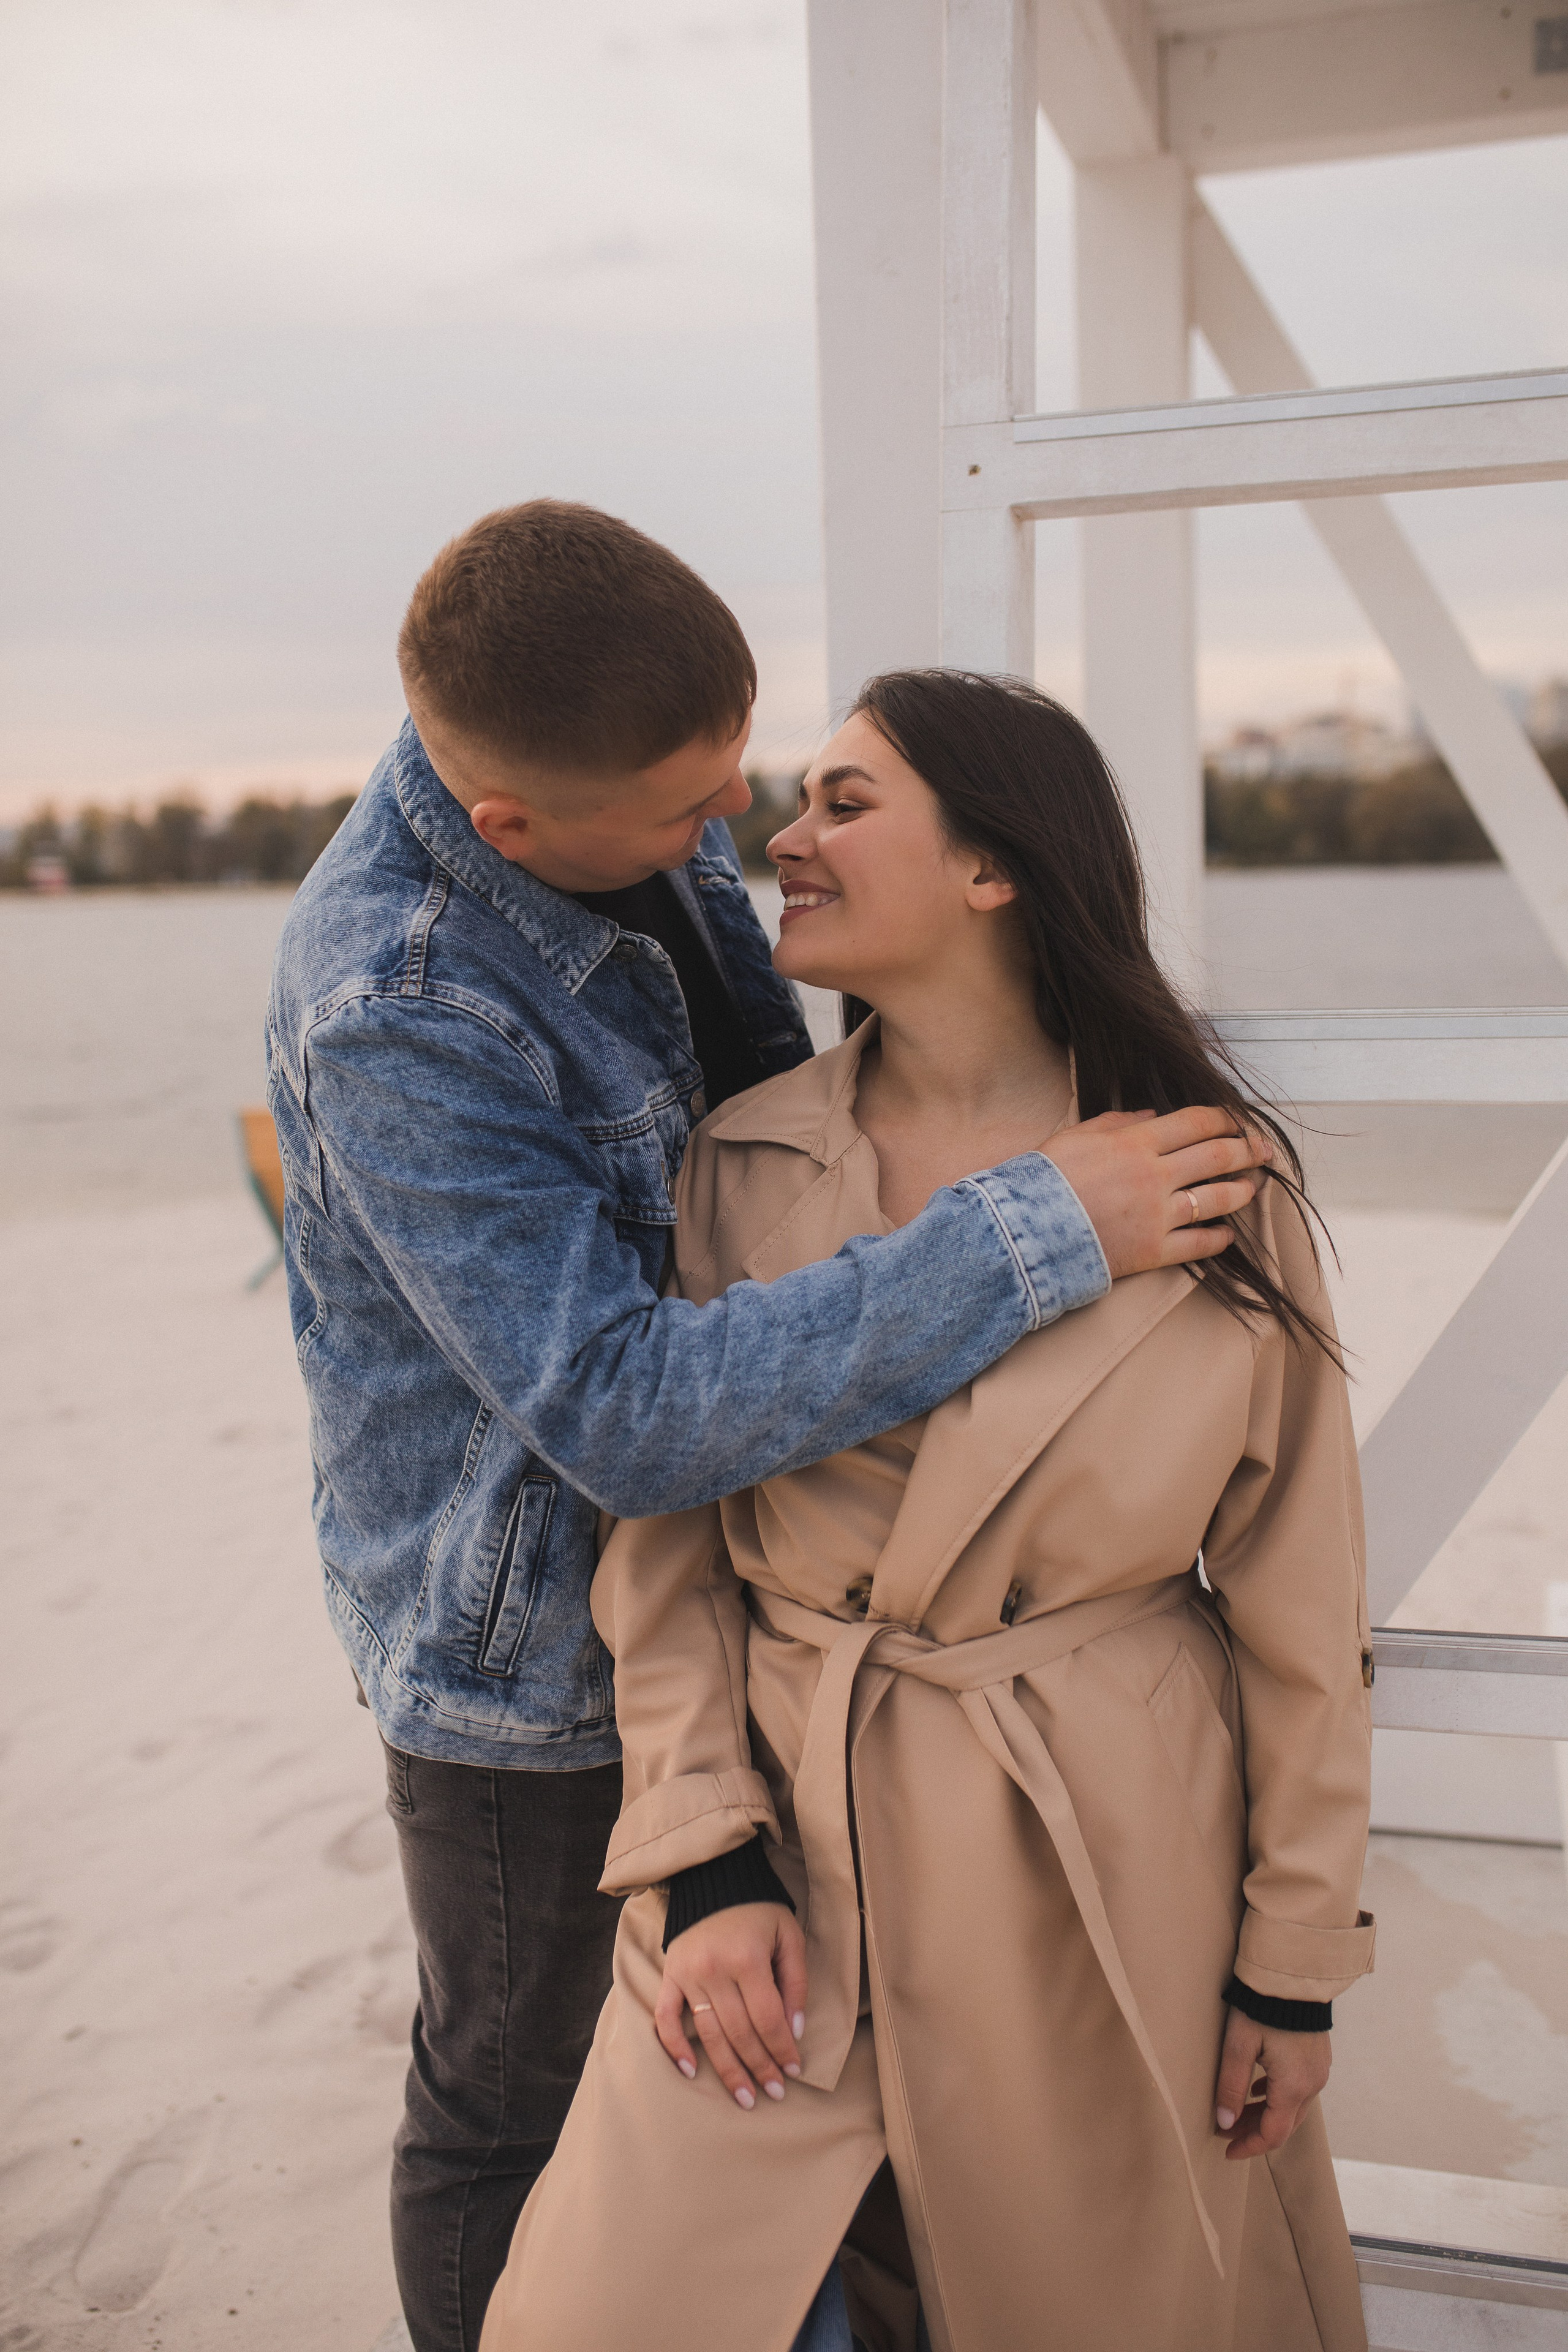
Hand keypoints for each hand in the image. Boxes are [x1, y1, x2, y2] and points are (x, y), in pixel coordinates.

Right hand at [655, 1903, 806, 2109]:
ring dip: (727, 2070)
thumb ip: (795, 1982)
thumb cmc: (759, 1909)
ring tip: (744, 2097)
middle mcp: (716, 1970)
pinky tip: (689, 2070)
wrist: (714, 1879)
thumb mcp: (788, 1936)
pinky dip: (674, 2046)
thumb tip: (794, 2031)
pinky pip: (666, 2018)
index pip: (768, 2019)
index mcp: (748, 1959)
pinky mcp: (670, 1975)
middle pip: (740, 2033)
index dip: (782, 2049)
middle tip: (773, 2093)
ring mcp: (689, 1974)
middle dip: (760, 2067)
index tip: (793, 2071)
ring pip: (708, 2034)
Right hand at [1044, 1107, 1272, 1279]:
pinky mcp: (1154, 1251)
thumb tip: (1153, 1115)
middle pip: (1217, 1155)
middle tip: (1263, 1150)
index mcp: (1136, 1142)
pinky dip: (1219, 1238)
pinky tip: (1227, 1233)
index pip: (1196, 1122)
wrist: (1024, 1231)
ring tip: (1253, 1187)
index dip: (1225, 1118)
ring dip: (1242, 1190)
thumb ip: (1116, 1122)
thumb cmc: (1044, 1180)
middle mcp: (1155, 1176)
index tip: (1238, 1119)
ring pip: (1217, 1198)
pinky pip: (1199, 1243)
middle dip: (1247, 1149)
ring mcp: (1158, 1215)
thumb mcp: (1075, 1136)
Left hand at [1213, 2009, 1330, 2160]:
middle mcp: (1311, 2085)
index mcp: (1293, 2087)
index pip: (1272, 2134)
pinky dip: (1277, 2098)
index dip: (1249, 2147)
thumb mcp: (1238, 2046)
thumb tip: (1224, 2123)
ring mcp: (1318, 2072)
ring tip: (1237, 2114)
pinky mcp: (1317, 2059)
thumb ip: (1230, 2086)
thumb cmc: (1262, 2007)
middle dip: (1255, 2133)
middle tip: (1227, 2134)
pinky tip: (1258, 2090)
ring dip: (1265, 2115)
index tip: (1227, 2152)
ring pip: (1292, 2109)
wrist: (1292, 1976)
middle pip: (1284, 2125)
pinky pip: (1299, 2090)